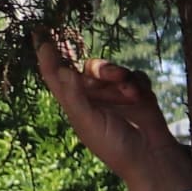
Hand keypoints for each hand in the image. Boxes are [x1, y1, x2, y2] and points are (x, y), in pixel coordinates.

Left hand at [34, 39, 191, 190]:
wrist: (152, 158)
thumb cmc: (114, 146)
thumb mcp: (88, 122)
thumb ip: (74, 95)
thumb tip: (62, 69)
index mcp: (73, 102)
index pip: (53, 73)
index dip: (45, 53)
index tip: (39, 32)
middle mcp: (91, 95)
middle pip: (87, 67)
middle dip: (99, 68)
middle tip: (108, 74)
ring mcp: (115, 94)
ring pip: (111, 69)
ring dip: (119, 76)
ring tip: (129, 91)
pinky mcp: (138, 93)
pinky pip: (134, 75)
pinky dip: (137, 83)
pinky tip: (140, 97)